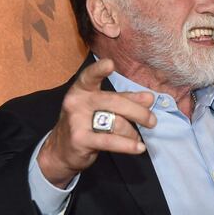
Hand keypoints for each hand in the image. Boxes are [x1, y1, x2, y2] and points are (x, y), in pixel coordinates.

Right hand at [37, 59, 155, 187]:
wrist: (61, 151)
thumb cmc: (86, 124)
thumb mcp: (102, 108)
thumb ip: (125, 100)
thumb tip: (149, 97)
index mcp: (82, 89)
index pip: (90, 76)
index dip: (99, 70)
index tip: (110, 64)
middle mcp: (77, 102)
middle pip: (115, 102)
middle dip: (138, 112)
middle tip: (152, 121)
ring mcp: (77, 121)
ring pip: (116, 123)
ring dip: (132, 132)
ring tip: (136, 138)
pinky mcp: (80, 140)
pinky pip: (111, 141)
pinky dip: (128, 145)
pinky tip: (139, 147)